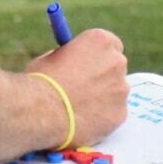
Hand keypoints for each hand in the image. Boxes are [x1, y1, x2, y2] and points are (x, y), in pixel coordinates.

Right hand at [27, 28, 128, 147]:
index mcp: (100, 41)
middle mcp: (116, 61)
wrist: (42, 112)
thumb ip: (68, 57)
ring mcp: (121, 88)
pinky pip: (113, 114)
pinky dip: (102, 118)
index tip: (90, 65)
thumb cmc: (41, 82)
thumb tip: (72, 62)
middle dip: (103, 77)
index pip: (111, 44)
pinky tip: (82, 122)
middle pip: (115, 67)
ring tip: (77, 109)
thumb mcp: (50, 58)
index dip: (99, 56)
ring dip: (102, 98)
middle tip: (84, 89)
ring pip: (115, 93)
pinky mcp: (121, 113)